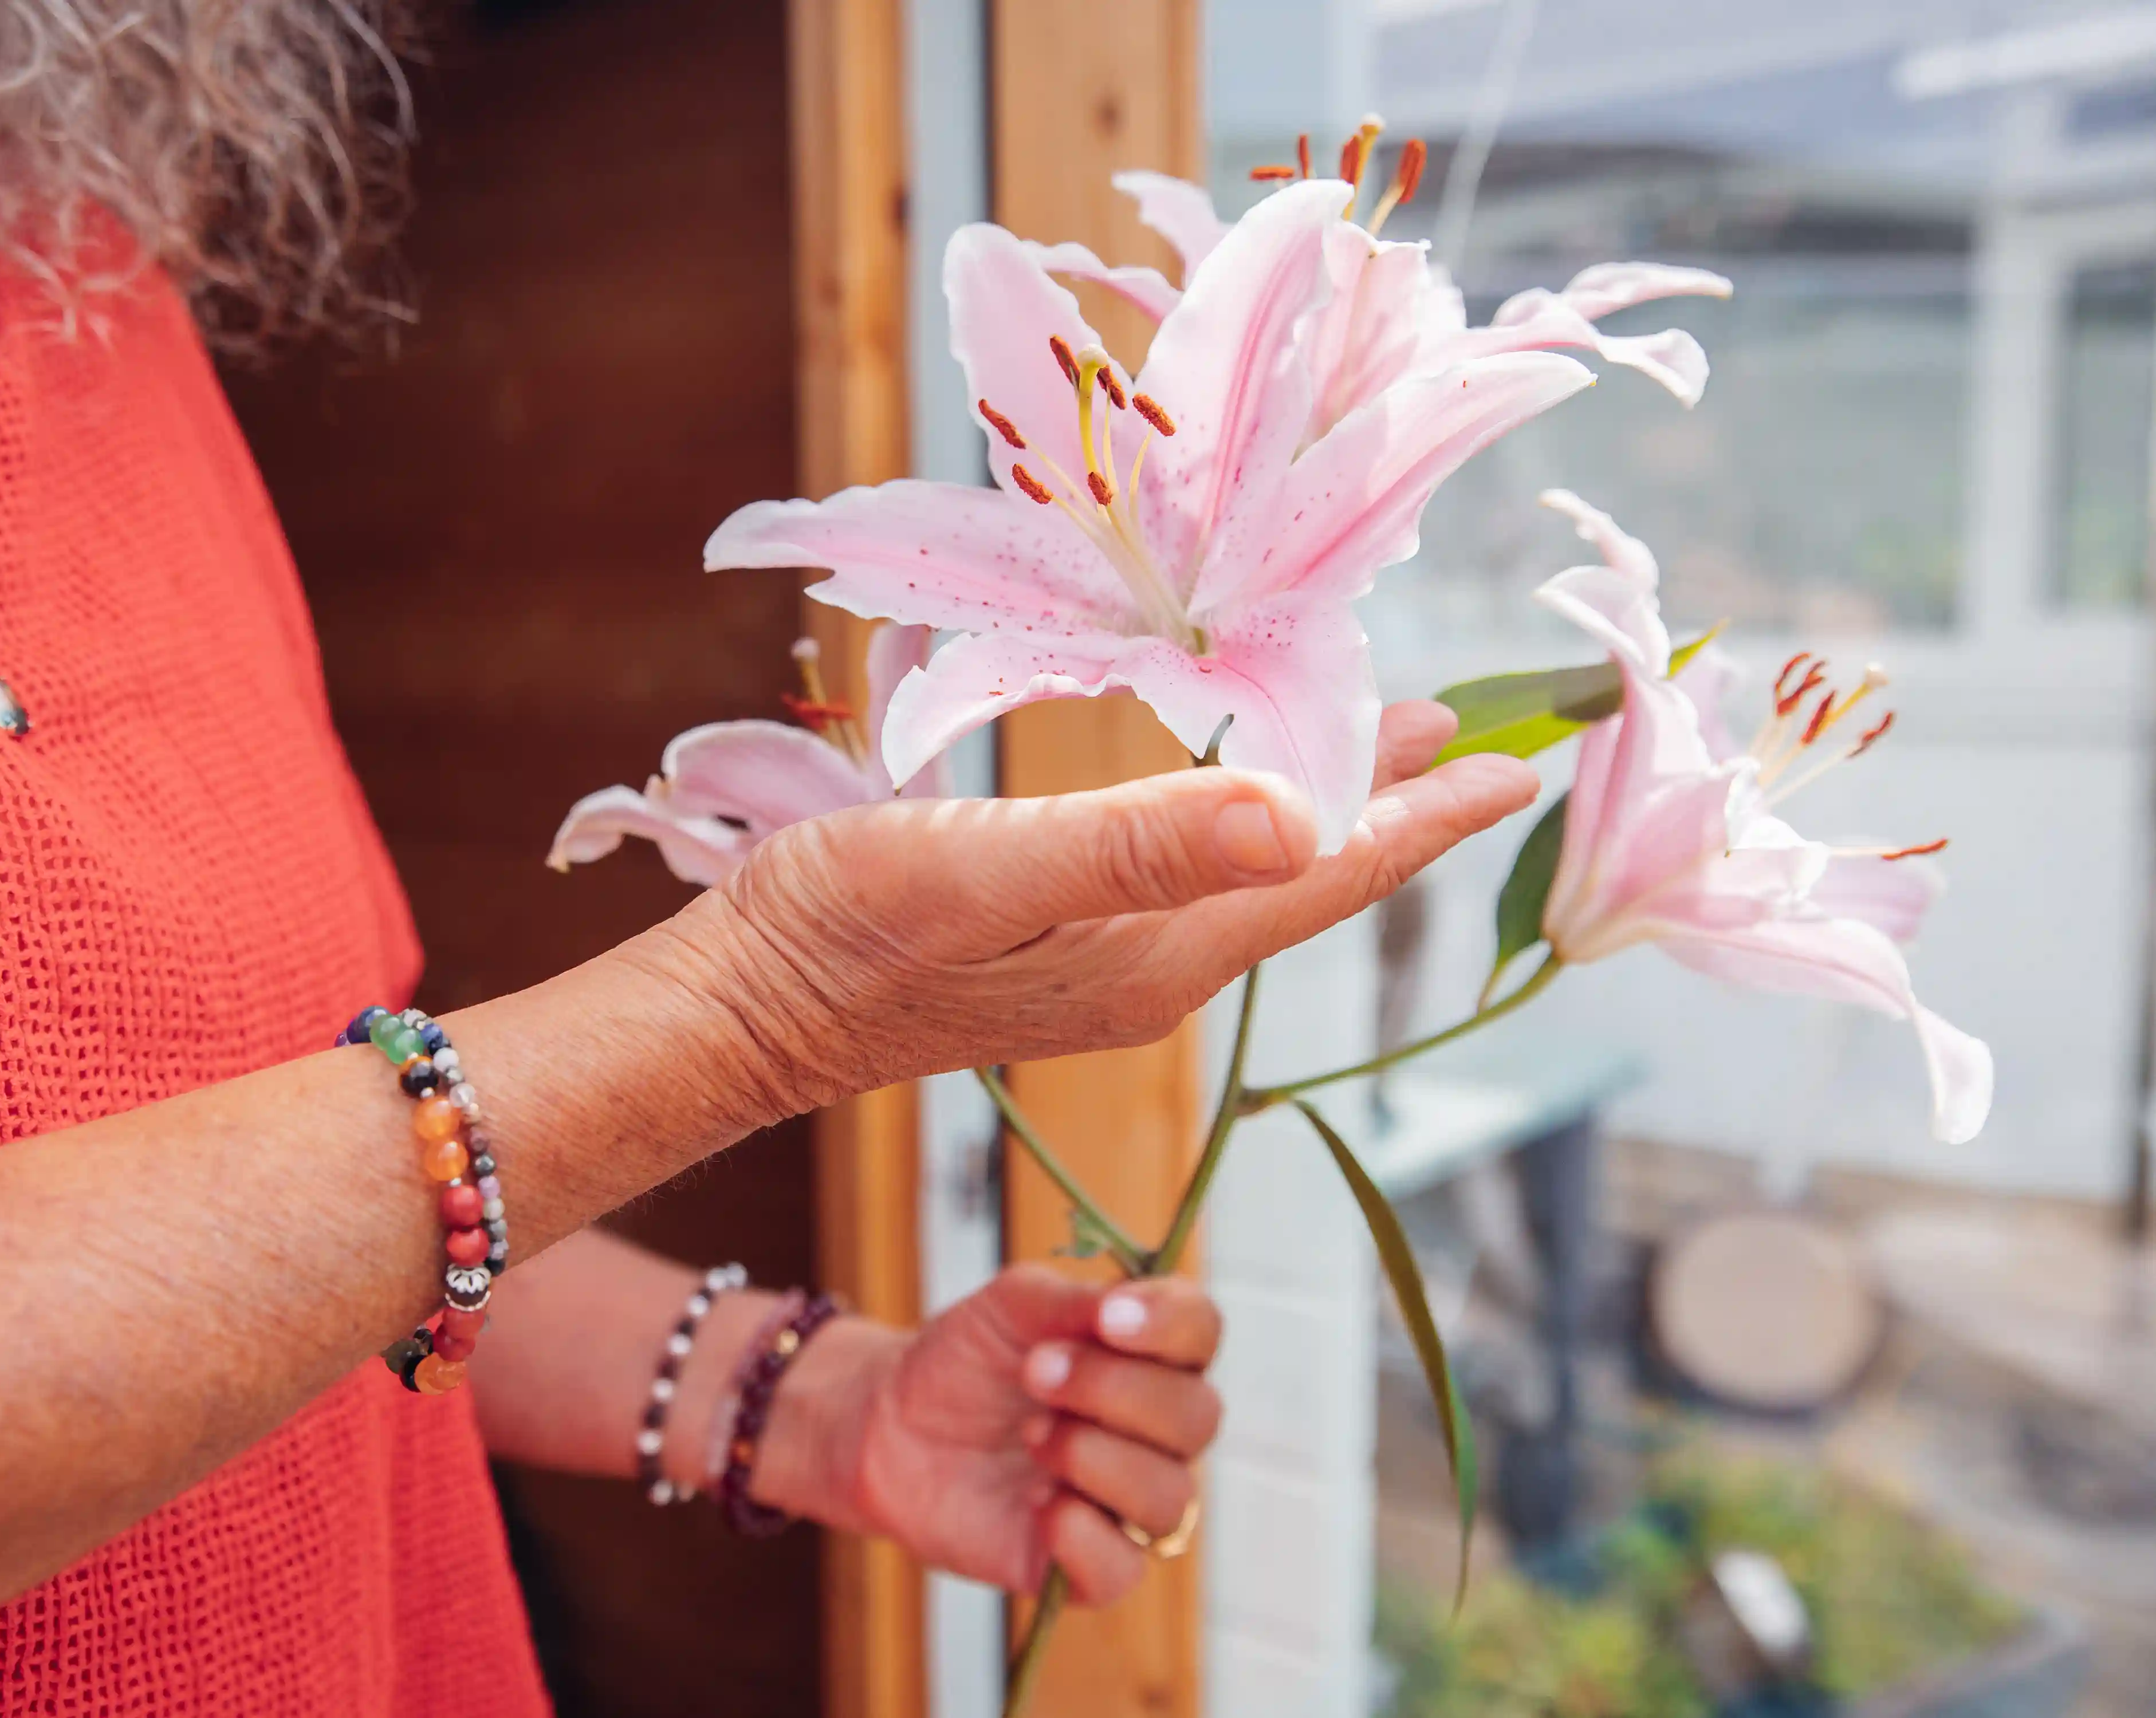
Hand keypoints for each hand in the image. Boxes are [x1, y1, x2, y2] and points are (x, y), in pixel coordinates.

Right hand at [649, 700, 1533, 1123]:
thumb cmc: (846, 931)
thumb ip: (1138, 841)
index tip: (1519, 764)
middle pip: (1308, 880)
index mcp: (1161, 950)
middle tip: (1468, 731)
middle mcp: (1154, 971)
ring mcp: (1107, 972)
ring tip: (1375, 751)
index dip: (1428, 817)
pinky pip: (1193, 886)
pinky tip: (1231, 800)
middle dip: (1395, 808)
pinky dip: (1243, 829)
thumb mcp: (986, 870)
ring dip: (1322, 815)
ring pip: (1253, 880)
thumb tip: (1302, 818)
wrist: (744, 1007)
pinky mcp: (1056, 957)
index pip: (1330, 875)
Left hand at [792, 1266, 1222, 1605]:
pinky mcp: (1089, 1565)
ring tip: (1030, 1436)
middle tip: (1035, 1373)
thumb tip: (1126, 1308)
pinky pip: (1124, 1569)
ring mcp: (1126, 1502)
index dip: (1169, 1324)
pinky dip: (1083, 1535)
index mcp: (1148, 1354)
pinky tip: (1036, 1502)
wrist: (890, 1425)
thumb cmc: (965, 1359)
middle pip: (1196, 1417)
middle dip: (1114, 1390)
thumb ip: (1073, 1302)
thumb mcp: (1010, 1305)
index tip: (1108, 1317)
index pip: (1200, 1331)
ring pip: (1170, 1497)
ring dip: (1095, 1457)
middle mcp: (1153, 1432)